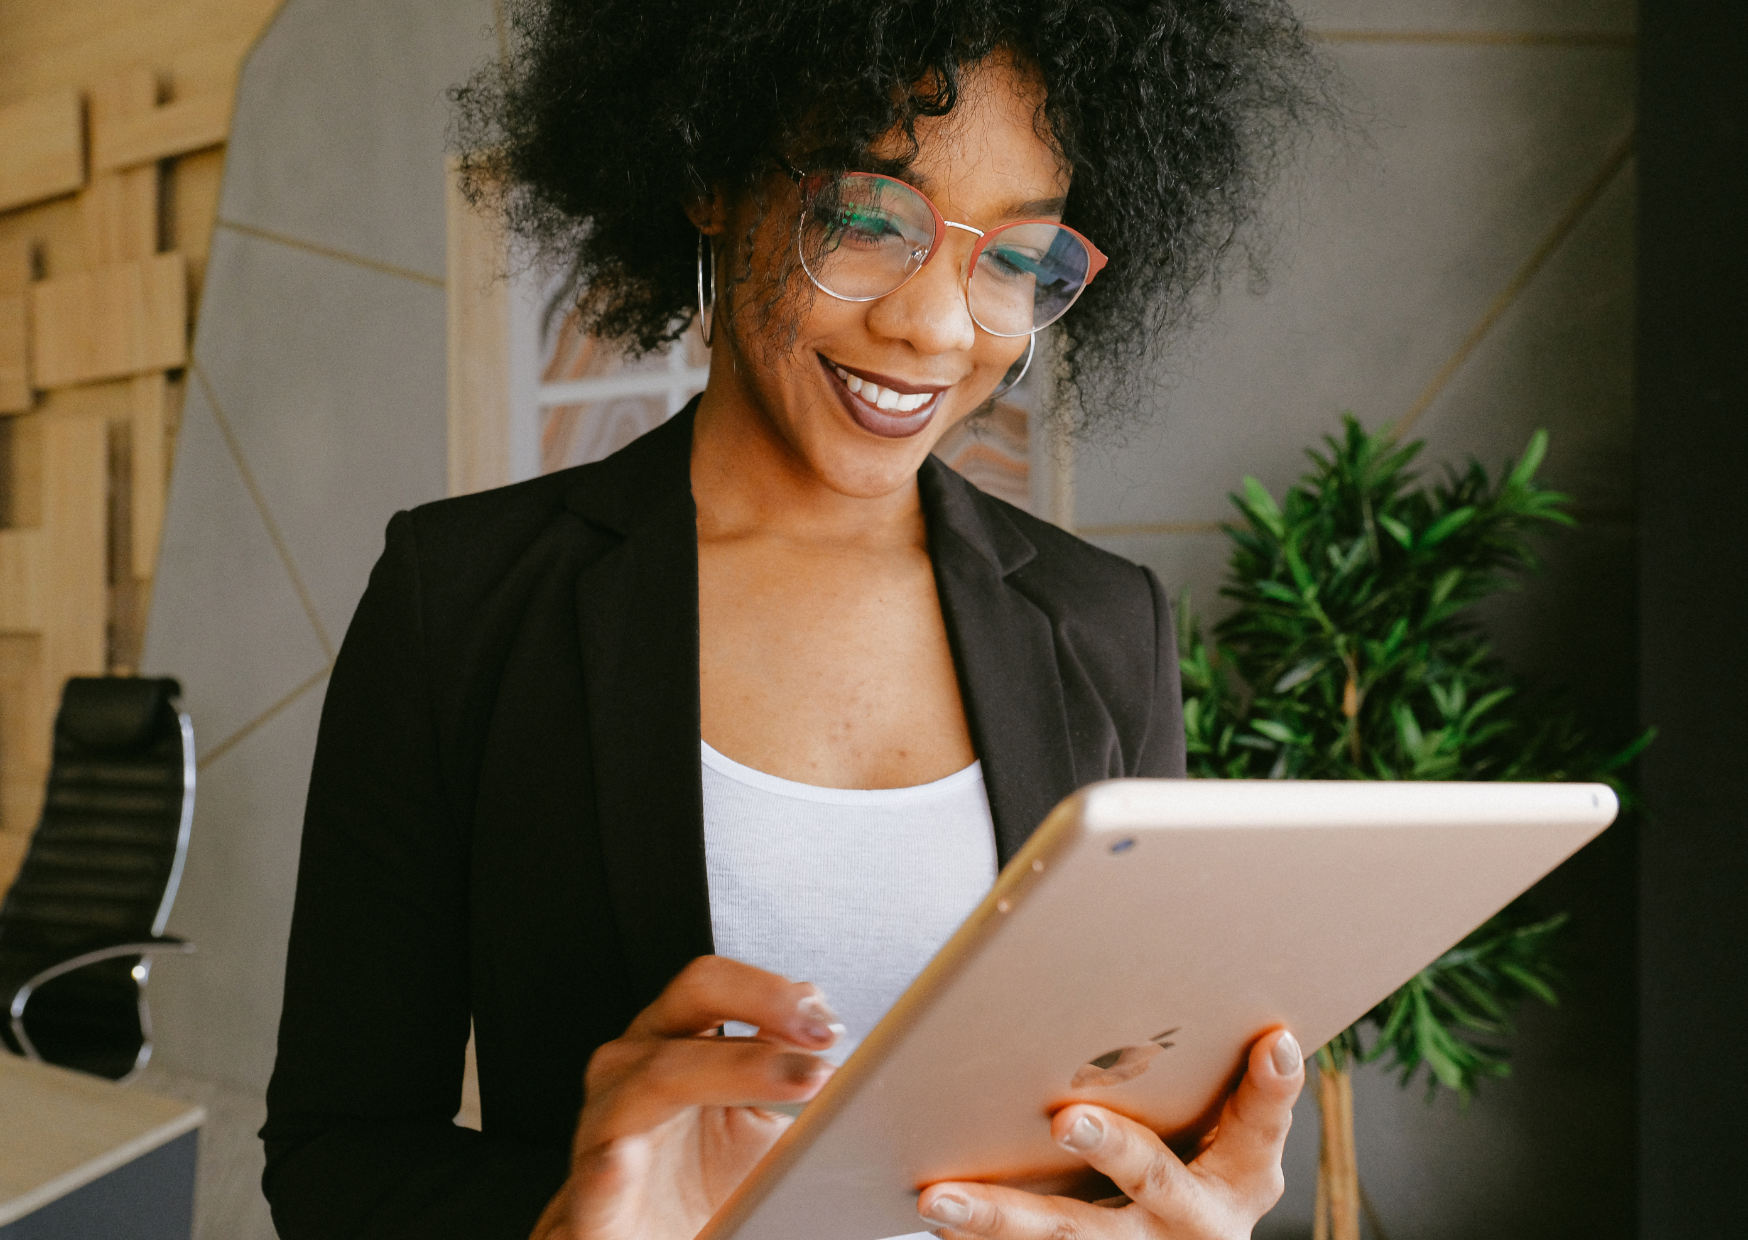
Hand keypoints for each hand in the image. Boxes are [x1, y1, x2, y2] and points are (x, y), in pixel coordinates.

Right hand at [531, 955, 842, 1239]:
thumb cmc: (707, 1181)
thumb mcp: (765, 1121)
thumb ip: (796, 1073)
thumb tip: (846, 1046)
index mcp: (679, 1037)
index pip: (721, 984)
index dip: (777, 994)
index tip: (830, 1026)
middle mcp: (639, 1063)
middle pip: (694, 997)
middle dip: (762, 1004)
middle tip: (820, 1037)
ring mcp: (608, 1120)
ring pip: (657, 1075)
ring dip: (730, 1071)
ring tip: (794, 1082)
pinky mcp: (592, 1192)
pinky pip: (600, 1169)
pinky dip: (615, 1163)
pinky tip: (631, 1158)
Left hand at [916, 1029, 1304, 1239]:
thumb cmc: (1200, 1165)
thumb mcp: (1229, 1136)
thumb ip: (1226, 1082)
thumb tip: (1243, 1010)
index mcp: (1243, 1176)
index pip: (1262, 1123)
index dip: (1272, 1086)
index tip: (1271, 1040)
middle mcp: (1197, 1220)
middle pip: (1152, 1177)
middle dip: (1110, 1147)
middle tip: (1066, 1118)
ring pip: (1068, 1235)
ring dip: (1001, 1216)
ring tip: (941, 1197)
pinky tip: (934, 1220)